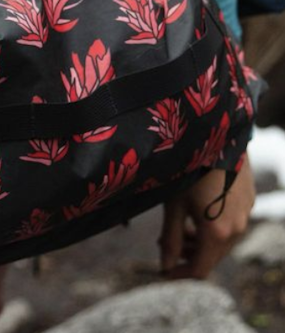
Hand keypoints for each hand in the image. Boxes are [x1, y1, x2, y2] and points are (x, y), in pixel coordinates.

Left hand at [158, 156, 254, 278]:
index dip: (180, 275)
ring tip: (178, 227)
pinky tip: (197, 211)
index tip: (163, 270)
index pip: (200, 270)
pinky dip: (213, 226)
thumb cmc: (188, 169)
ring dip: (200, 241)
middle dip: (188, 255)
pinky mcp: (249, 200)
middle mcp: (237, 228)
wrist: (214, 136)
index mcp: (217, 233)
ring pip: (223, 240)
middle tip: (165, 242)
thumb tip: (165, 265)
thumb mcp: (173, 205)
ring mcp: (246, 214)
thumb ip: (170, 238)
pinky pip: (231, 223)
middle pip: (212, 256)